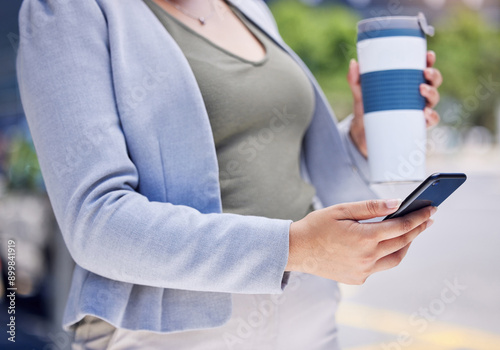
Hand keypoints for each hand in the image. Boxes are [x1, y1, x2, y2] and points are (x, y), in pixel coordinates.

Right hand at [286, 199, 435, 284]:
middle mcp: (367, 257)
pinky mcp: (357, 279)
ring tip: (411, 233)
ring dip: (406, 245)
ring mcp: (363, 271)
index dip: (419, 217)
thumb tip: (396, 204)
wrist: (296, 250)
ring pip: (395, 259)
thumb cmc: (316, 226)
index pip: (401, 226)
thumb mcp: (341, 210)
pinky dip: (386, 255)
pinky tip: (383, 245)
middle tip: (428, 219)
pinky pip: (379, 267)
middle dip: (417, 229)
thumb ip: (370, 207)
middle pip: (402, 242)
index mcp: (364, 238)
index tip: (432, 209)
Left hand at [347, 51, 442, 157]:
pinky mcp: (416, 125)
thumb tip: (353, 63)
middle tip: (424, 72)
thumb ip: (355, 79)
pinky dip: (431, 116)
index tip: (428, 54)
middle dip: (433, 76)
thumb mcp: (360, 93)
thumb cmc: (366, 108)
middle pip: (433, 83)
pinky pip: (430, 121)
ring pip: (433, 100)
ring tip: (422, 90)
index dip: (429, 61)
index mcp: (407, 83)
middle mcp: (417, 95)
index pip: (423, 68)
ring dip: (432, 93)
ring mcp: (418, 110)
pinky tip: (425, 113)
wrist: (363, 133)